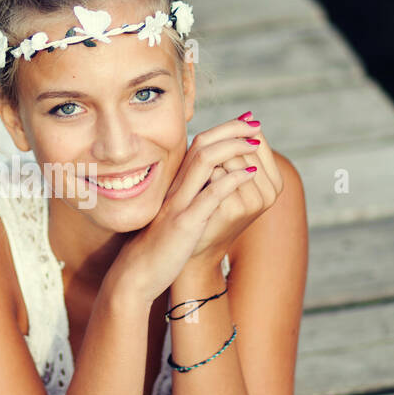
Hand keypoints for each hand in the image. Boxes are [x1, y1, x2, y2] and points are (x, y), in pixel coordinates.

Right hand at [112, 112, 283, 303]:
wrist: (138, 272)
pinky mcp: (185, 223)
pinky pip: (209, 195)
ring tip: (255, 142)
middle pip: (203, 144)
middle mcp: (178, 188)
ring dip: (233, 147)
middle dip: (231, 129)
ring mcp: (180, 203)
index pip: (200, 145)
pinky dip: (231, 180)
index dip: (223, 130)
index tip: (245, 124)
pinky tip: (250, 175)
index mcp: (177, 185)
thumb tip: (213, 184)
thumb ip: (190, 196)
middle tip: (254, 122)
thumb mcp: (176, 214)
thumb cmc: (160, 245)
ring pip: (205, 161)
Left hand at [189, 111, 284, 272]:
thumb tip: (249, 114)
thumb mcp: (232, 174)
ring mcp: (254, 201)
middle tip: (207, 172)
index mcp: (276, 182)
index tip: (217, 155)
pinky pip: (215, 173)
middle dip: (220, 150)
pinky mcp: (234, 209)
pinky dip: (203, 174)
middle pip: (243, 146)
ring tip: (203, 182)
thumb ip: (243, 147)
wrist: (197, 245)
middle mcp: (271, 192)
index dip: (231, 140)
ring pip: (229, 157)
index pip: (256, 139)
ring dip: (210, 162)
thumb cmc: (212, 204)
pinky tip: (197, 190)